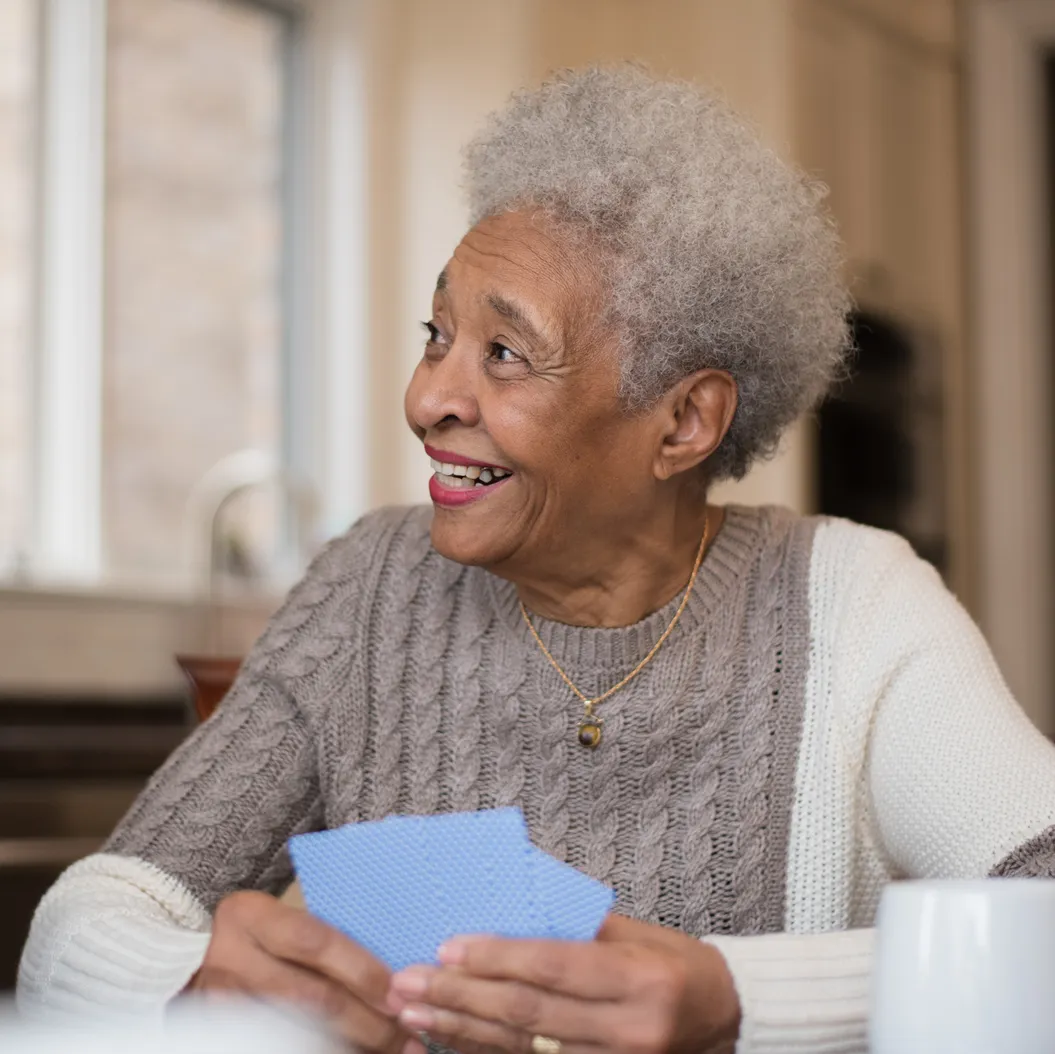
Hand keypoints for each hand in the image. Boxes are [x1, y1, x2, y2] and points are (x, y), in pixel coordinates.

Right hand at [189, 891, 421, 1053]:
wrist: (181, 960)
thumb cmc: (251, 937)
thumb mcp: (276, 921)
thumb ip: (322, 941)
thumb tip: (393, 976)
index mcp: (250, 916)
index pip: (316, 942)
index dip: (362, 971)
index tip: (399, 994)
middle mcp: (231, 959)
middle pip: (312, 997)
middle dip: (368, 1022)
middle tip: (409, 1039)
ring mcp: (220, 1005)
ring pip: (298, 1035)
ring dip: (351, 1047)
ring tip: (392, 1053)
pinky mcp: (219, 1035)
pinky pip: (279, 1045)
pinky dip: (323, 1053)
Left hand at [386, 914, 739, 1053]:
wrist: (726, 1018)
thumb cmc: (677, 963)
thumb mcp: (637, 932)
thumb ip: (577, 925)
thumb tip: (509, 909)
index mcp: (638, 980)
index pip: (553, 967)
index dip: (496, 958)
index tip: (447, 948)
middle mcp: (626, 1031)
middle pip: (528, 1015)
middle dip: (460, 999)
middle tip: (408, 984)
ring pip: (522, 1051)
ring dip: (460, 1032)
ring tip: (412, 1015)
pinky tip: (449, 1043)